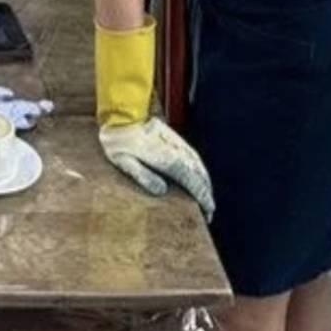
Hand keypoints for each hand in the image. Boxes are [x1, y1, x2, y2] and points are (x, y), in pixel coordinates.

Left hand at [99, 118, 215, 218]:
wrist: (122, 116)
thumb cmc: (120, 143)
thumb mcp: (126, 163)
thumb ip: (144, 177)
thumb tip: (162, 191)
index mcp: (169, 161)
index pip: (194, 184)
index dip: (204, 200)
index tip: (209, 213)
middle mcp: (178, 153)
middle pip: (201, 177)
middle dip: (207, 195)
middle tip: (209, 212)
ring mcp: (178, 145)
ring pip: (199, 167)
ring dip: (205, 183)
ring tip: (206, 197)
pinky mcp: (175, 139)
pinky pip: (194, 157)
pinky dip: (200, 170)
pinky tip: (198, 175)